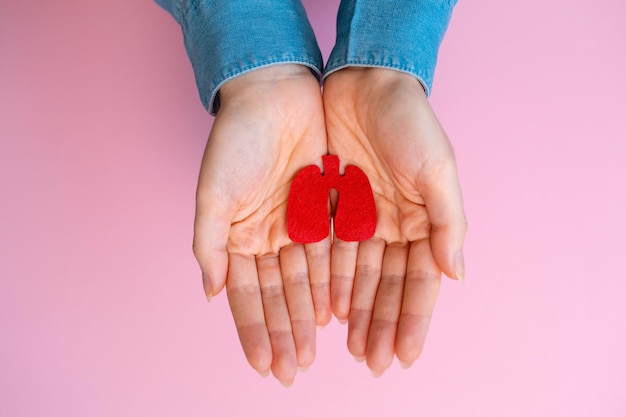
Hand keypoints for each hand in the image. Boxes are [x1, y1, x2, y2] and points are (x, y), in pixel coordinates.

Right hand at [193, 65, 330, 384]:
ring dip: (308, 317)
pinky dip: (332, 283)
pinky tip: (336, 312)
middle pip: (278, 295)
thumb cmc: (236, 140)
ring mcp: (298, 226)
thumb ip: (209, 244)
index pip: (246, 295)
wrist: (275, 93)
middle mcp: (268, 237)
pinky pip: (331, 254)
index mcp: (237, 236)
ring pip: (305, 281)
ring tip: (314, 353)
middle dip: (284, 334)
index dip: (254, 331)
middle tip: (294, 372)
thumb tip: (210, 293)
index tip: (264, 367)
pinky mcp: (327, 210)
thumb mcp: (213, 192)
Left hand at [323, 68, 466, 374]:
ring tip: (347, 347)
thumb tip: (457, 276)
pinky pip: (328, 253)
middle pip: (386, 287)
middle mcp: (393, 227)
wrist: (365, 83)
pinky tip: (325, 309)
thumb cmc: (410, 122)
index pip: (419, 281)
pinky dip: (328, 281)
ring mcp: (360, 220)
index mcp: (423, 221)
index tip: (405, 356)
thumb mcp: (438, 169)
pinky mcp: (330, 209)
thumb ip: (448, 223)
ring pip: (357, 277)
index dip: (413, 319)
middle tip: (370, 363)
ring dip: (354, 312)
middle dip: (380, 325)